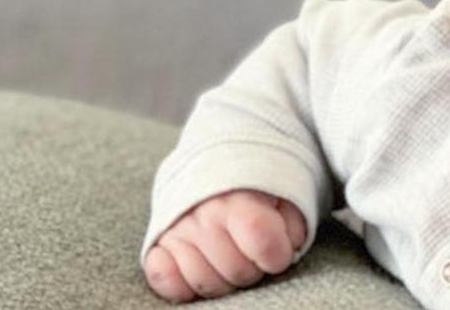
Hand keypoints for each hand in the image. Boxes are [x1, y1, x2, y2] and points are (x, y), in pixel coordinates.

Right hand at [143, 189, 306, 302]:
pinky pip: (165, 281)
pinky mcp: (156, 245)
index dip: (278, 256)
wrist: (214, 164)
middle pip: (238, 271)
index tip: (279, 252)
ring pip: (205, 283)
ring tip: (230, 257)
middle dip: (253, 269)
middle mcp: (204, 215)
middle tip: (252, 253)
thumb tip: (289, 248)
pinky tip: (201, 267)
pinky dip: (182, 284)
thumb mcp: (285, 194)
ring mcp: (177, 231)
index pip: (263, 242)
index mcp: (240, 199)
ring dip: (223, 279)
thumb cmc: (256, 187)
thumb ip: (293, 222)